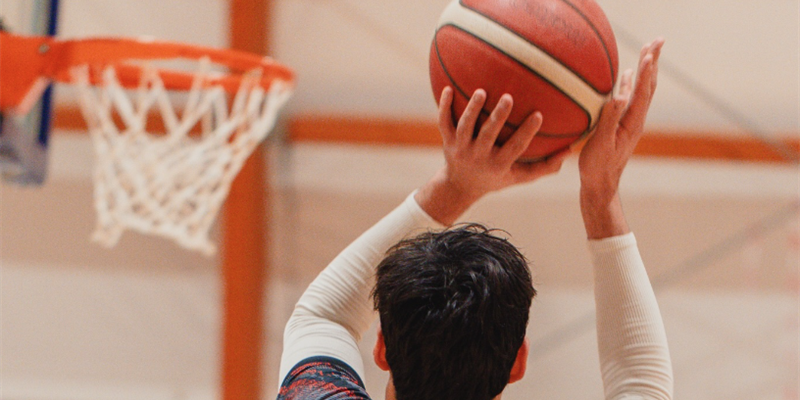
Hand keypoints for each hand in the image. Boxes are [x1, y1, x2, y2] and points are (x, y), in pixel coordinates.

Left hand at [416, 86, 569, 224]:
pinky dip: (444, 107)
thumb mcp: (520, 177)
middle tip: (508, 98)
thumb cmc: (496, 177)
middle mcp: (478, 156)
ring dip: (472, 110)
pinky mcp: (447, 140)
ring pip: (465, 127)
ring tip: (480, 91)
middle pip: (488, 135)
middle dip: (497, 117)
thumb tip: (570, 149)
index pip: (515, 147)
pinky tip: (448, 88)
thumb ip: (545, 166)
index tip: (538, 114)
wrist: (460, 186)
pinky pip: (444, 122)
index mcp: (498, 164)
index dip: (527, 132)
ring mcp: (461, 148)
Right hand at [578, 38, 663, 237]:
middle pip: (648, 86)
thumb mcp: (602, 143)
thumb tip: (620, 96)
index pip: (643, 91)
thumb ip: (610, 119)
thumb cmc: (598, 167)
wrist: (600, 186)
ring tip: (647, 52)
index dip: (647, 70)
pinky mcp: (620, 125)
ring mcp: (629, 122)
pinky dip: (630, 83)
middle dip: (653, 63)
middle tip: (657, 41)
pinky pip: (630, 98)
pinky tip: (626, 76)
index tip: (650, 51)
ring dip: (645, 70)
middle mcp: (635, 120)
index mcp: (632, 123)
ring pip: (641, 90)